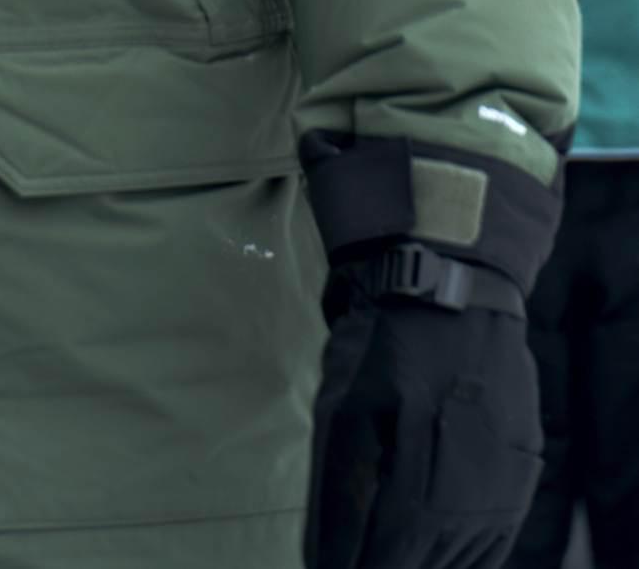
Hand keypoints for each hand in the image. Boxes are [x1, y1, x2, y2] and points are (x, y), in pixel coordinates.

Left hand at [305, 282, 542, 568]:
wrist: (460, 304)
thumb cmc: (391, 355)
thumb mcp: (348, 417)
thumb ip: (340, 498)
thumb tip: (324, 563)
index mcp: (419, 494)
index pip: (381, 563)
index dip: (351, 565)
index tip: (333, 563)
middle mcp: (468, 508)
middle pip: (419, 567)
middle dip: (384, 560)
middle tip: (361, 544)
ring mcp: (502, 500)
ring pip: (456, 562)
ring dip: (421, 559)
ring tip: (389, 537)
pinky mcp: (522, 485)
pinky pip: (492, 546)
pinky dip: (461, 553)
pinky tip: (434, 540)